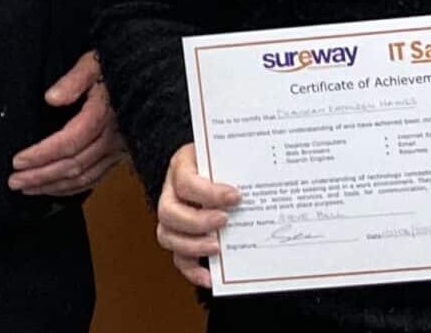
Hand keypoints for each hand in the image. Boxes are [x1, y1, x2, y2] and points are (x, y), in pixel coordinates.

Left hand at [8, 51, 124, 196]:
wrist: (149, 77)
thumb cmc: (118, 67)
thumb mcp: (94, 63)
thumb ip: (73, 80)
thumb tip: (51, 98)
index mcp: (103, 115)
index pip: (68, 143)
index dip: (41, 155)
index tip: (18, 160)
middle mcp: (114, 137)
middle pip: (74, 165)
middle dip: (41, 176)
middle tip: (14, 181)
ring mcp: (119, 149)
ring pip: (85, 177)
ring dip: (54, 185)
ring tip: (27, 189)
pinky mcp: (122, 155)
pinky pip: (96, 177)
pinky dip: (74, 188)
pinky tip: (55, 188)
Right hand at [157, 142, 239, 287]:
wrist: (218, 163)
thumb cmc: (224, 158)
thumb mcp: (227, 153)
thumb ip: (238, 164)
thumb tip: (263, 179)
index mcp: (181, 167)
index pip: (185, 182)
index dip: (208, 192)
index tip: (235, 196)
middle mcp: (171, 193)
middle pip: (167, 212)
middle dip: (197, 221)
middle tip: (224, 221)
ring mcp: (173, 218)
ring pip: (167, 236)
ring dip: (192, 246)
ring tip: (217, 248)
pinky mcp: (180, 239)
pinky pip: (178, 258)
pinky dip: (193, 271)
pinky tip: (210, 277)